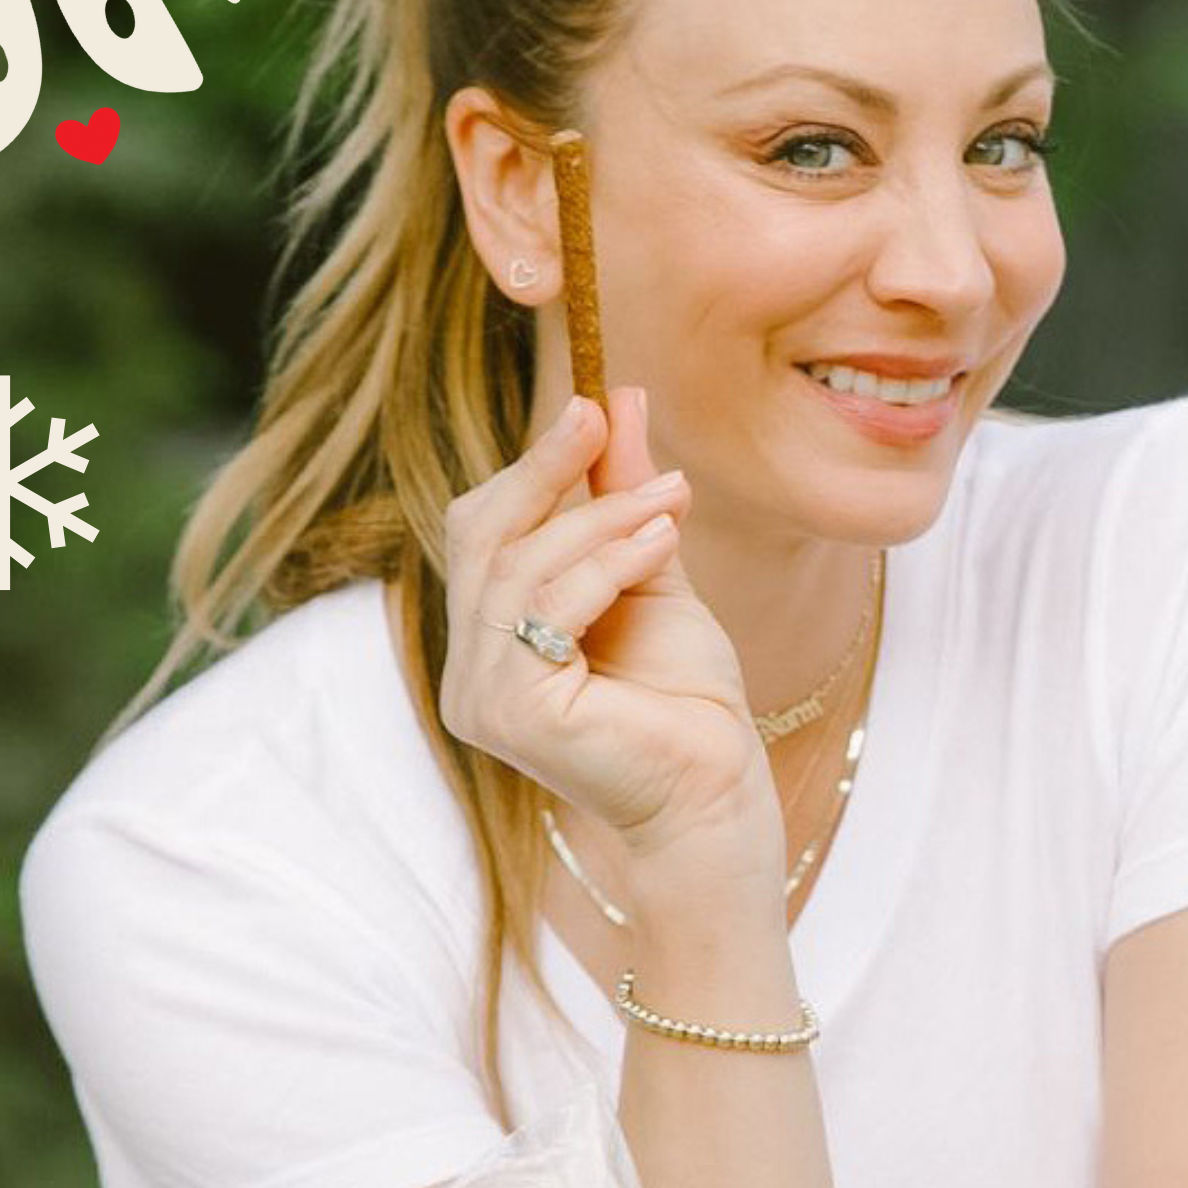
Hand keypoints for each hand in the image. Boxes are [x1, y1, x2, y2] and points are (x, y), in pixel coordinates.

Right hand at [436, 387, 772, 887]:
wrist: (717, 789)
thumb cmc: (686, 697)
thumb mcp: (652, 574)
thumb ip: (622, 496)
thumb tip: (618, 398)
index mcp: (491, 636)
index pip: (483, 531)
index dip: (531, 468)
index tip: (590, 409)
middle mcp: (469, 667)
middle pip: (480, 537)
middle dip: (542, 471)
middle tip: (596, 417)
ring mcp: (479, 693)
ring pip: (517, 567)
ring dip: (598, 519)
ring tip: (672, 500)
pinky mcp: (508, 710)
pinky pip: (546, 609)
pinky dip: (605, 565)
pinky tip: (661, 541)